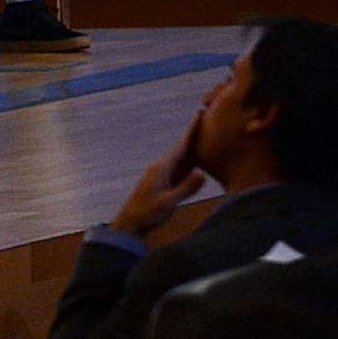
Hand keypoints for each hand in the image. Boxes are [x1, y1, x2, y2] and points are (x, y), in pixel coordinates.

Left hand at [112, 119, 209, 237]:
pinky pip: (181, 169)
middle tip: (207, 119)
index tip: (199, 114)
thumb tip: (202, 174)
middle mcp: (162, 168)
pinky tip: (198, 160)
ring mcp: (163, 176)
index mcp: (162, 169)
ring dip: (194, 146)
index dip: (192, 131)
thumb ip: (185, 189)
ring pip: (182, 158)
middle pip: (183, 148)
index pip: (181, 146)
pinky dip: (191, 161)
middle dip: (194, 134)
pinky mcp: (164, 184)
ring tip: (206, 135)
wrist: (130, 224)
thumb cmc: (147, 214)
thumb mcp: (168, 203)